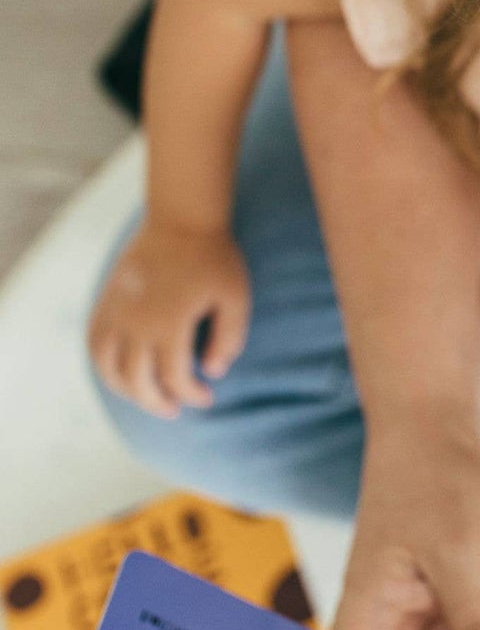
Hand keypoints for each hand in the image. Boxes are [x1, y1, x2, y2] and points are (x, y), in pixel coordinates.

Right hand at [88, 221, 250, 416]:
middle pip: (138, 381)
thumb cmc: (215, 260)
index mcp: (170, 323)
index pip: (175, 378)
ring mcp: (117, 311)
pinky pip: (95, 342)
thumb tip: (213, 371)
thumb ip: (229, 339)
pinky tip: (121, 372)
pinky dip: (103, 364)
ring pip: (109, 366)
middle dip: (158, 402)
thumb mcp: (235, 298)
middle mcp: (137, 322)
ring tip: (145, 397)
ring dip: (125, 390)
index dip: (191, 395)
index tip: (207, 397)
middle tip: (174, 409)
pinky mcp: (107, 301)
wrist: (181, 220)